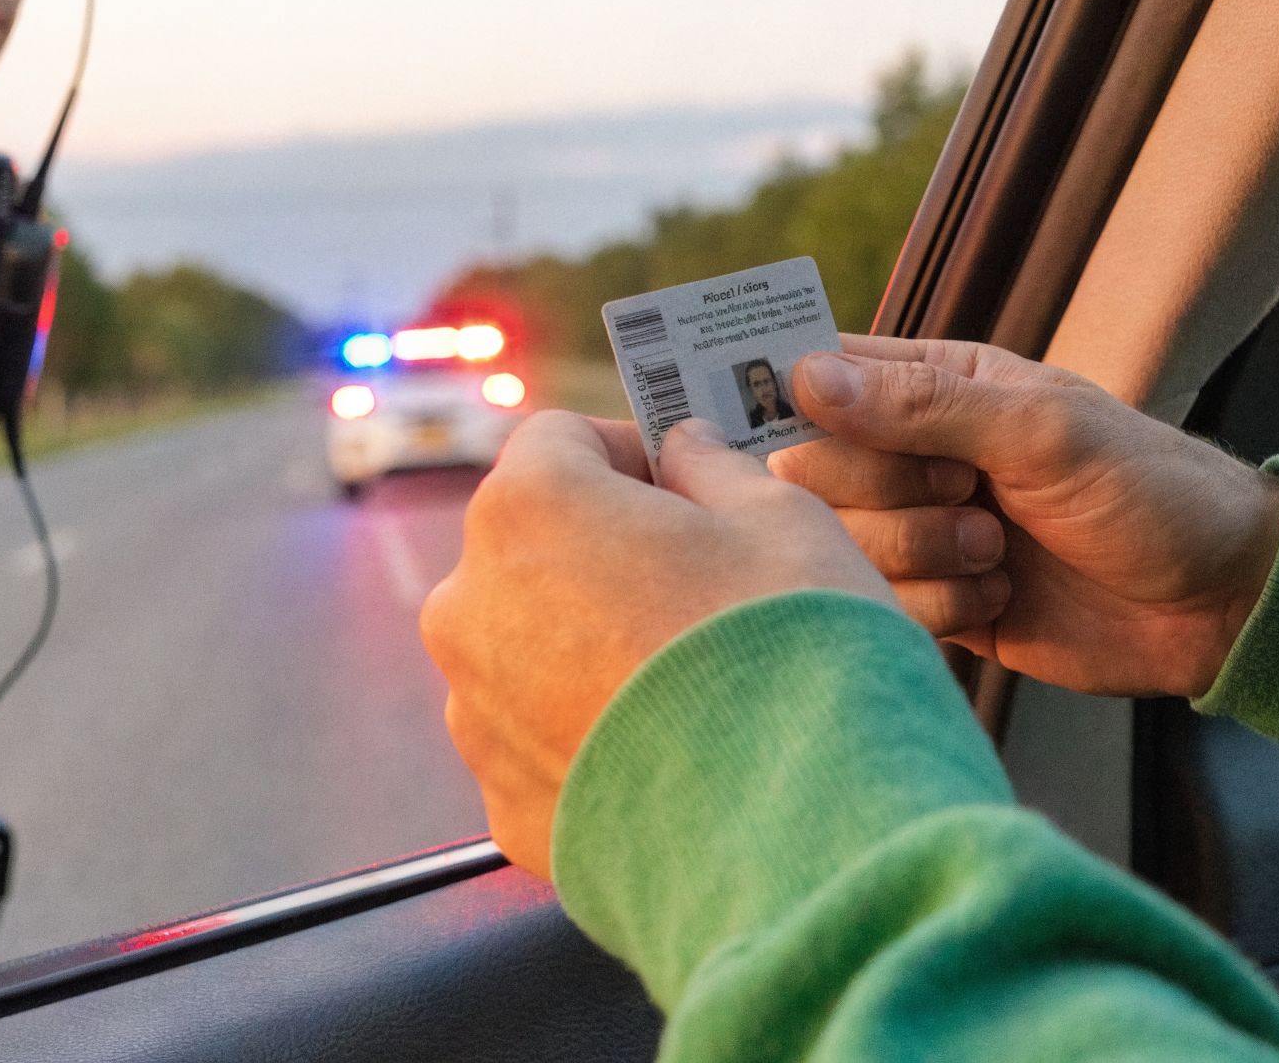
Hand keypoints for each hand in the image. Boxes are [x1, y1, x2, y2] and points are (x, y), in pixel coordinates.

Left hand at [422, 413, 892, 876]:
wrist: (808, 837)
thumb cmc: (798, 652)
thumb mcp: (783, 518)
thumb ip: (713, 467)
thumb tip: (684, 453)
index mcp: (527, 508)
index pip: (558, 440)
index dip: (628, 453)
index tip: (685, 487)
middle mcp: (470, 606)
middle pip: (531, 548)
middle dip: (603, 554)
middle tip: (699, 589)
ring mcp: (477, 716)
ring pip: (529, 649)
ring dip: (590, 648)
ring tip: (693, 685)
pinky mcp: (506, 807)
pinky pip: (544, 746)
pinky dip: (594, 739)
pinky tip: (677, 754)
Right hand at [770, 336, 1278, 698]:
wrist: (1220, 603)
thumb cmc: (1151, 490)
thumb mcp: (1043, 432)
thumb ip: (923, 406)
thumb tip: (804, 377)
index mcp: (938, 385)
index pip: (819, 375)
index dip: (789, 400)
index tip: (782, 429)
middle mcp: (917, 454)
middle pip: (815, 472)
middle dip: (883, 491)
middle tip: (964, 492)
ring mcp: (924, 531)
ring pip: (844, 547)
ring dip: (921, 554)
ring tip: (997, 550)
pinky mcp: (939, 605)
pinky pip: (885, 609)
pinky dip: (938, 609)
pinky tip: (999, 597)